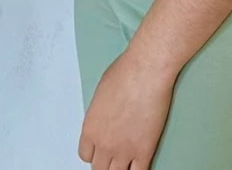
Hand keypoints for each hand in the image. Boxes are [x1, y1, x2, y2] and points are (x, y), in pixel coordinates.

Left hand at [78, 48, 174, 169]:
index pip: (85, 154)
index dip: (94, 152)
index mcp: (90, 128)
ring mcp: (124, 150)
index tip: (100, 149)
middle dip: (106, 162)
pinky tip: (139, 164)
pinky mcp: (144, 150)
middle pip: (99, 168)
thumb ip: (99, 114)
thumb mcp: (101, 93)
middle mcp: (104, 144)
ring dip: (120, 168)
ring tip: (126, 161)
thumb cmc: (124, 73)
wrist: (146, 71)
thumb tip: (105, 118)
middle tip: (113, 156)